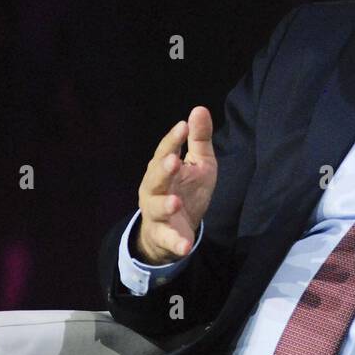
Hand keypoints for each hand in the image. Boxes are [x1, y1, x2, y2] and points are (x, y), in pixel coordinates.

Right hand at [135, 106, 217, 264]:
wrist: (177, 228)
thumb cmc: (187, 190)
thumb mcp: (199, 163)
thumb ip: (199, 139)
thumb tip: (199, 109)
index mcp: (163, 169)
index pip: (165, 152)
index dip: (173, 140)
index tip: (183, 127)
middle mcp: (154, 189)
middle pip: (156, 178)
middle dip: (163, 170)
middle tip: (174, 161)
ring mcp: (157, 213)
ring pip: (156, 208)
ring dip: (165, 205)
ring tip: (176, 202)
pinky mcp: (164, 236)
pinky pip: (168, 239)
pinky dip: (176, 242)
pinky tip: (185, 245)